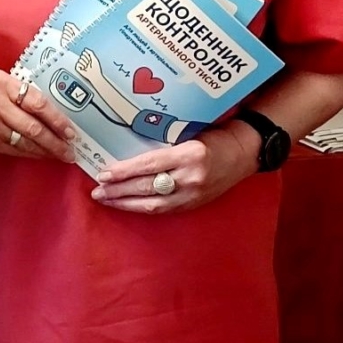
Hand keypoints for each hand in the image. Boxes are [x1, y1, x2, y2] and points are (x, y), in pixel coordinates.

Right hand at [0, 69, 74, 160]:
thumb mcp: (0, 79)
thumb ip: (22, 90)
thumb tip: (51, 110)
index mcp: (2, 85)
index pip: (36, 103)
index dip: (56, 119)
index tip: (70, 130)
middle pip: (33, 128)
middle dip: (55, 142)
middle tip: (70, 150)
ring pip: (25, 143)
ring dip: (46, 151)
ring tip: (61, 155)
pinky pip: (14, 151)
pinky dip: (30, 154)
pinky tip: (42, 155)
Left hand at [91, 122, 256, 213]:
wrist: (245, 152)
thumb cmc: (213, 136)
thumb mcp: (187, 133)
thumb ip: (161, 144)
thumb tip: (125, 151)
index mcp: (188, 154)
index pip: (148, 165)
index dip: (123, 172)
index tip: (103, 174)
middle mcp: (191, 177)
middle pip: (147, 187)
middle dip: (119, 191)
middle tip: (97, 190)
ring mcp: (195, 194)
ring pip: (154, 204)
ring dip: (126, 203)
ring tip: (106, 199)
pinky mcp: (196, 204)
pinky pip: (165, 210)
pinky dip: (143, 208)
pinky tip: (128, 205)